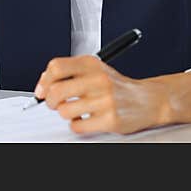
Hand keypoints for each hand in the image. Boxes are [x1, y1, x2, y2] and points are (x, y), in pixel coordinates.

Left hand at [33, 55, 172, 134]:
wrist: (148, 100)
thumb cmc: (118, 86)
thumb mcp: (96, 69)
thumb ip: (71, 72)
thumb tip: (43, 83)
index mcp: (92, 64)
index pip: (56, 67)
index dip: (44, 80)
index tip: (41, 90)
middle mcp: (98, 79)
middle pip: (56, 90)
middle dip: (49, 100)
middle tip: (53, 103)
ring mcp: (105, 99)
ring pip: (64, 111)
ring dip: (65, 114)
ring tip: (75, 111)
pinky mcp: (110, 119)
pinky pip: (77, 126)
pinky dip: (77, 125)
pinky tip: (86, 119)